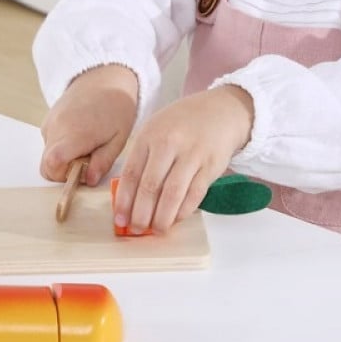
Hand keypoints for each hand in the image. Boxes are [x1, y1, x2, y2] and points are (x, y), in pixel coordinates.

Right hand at [40, 65, 138, 185]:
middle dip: (65, 171)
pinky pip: (49, 143)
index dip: (63, 177)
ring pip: (48, 155)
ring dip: (65, 158)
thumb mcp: (118, 138)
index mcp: (75, 133)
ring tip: (87, 144)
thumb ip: (103, 162)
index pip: (52, 164)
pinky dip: (61, 146)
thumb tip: (90, 180)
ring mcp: (50, 122)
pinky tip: (80, 135)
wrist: (104, 77)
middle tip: (88, 160)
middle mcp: (57, 128)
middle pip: (47, 164)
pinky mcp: (48, 119)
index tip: (81, 172)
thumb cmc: (116, 106)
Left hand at [112, 85, 253, 232]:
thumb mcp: (156, 130)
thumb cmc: (181, 124)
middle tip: (136, 229)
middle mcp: (169, 144)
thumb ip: (142, 159)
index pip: (131, 174)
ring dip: (162, 217)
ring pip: (172, 194)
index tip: (120, 219)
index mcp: (149, 136)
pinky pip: (194, 195)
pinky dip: (183, 211)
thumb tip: (129, 198)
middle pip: (150, 186)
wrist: (220, 111)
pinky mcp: (210, 165)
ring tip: (156, 230)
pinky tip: (175, 219)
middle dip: (141, 214)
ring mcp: (191, 154)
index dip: (124, 201)